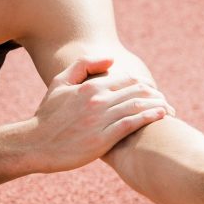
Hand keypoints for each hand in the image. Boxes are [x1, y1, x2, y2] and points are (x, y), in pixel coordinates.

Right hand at [15, 56, 172, 172]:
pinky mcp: (102, 139)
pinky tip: (160, 116)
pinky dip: (149, 117)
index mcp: (90, 86)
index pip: (127, 79)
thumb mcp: (60, 83)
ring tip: (169, 110)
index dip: (144, 85)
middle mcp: (97, 100)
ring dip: (158, 105)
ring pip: (138, 106)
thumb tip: (111, 59)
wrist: (34, 145)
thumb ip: (84, 65)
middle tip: (167, 102)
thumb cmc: (47, 116)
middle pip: (137, 91)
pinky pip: (132, 124)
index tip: (153, 93)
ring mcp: (100, 119)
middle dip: (156, 95)